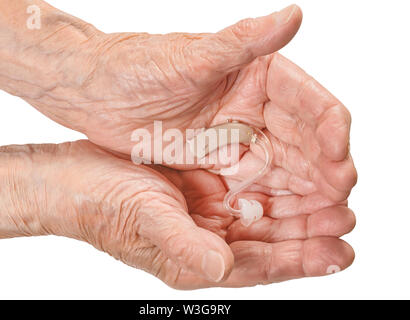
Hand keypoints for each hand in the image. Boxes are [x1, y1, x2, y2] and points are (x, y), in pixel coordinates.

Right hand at [0, 141, 353, 288]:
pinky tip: (291, 180)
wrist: (73, 179)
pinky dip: (270, 188)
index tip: (339, 254)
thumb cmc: (100, 205)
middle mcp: (206, 238)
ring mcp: (204, 212)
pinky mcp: (199, 187)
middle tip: (346, 220)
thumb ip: (185, 247)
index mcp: (195, 259)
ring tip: (333, 203)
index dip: (300, 262)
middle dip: (308, 234)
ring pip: (262, 215)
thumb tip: (223, 268)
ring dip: (296, 210)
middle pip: (269, 242)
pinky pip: (243, 190)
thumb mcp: (143, 223)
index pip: (259, 267)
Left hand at [22, 4, 355, 202]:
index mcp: (256, 73)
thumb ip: (244, 41)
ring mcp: (235, 135)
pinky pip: (251, 182)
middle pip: (302, 141)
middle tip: (339, 198)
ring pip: (281, 166)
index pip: (308, 101)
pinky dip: (270, 199)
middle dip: (323, 169)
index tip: (338, 157)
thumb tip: (294, 15)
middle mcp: (252, 105)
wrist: (96, 93)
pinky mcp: (215, 158)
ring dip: (304, 190)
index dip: (329, 128)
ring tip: (324, 214)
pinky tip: (286, 217)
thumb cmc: (135, 65)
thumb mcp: (190, 56)